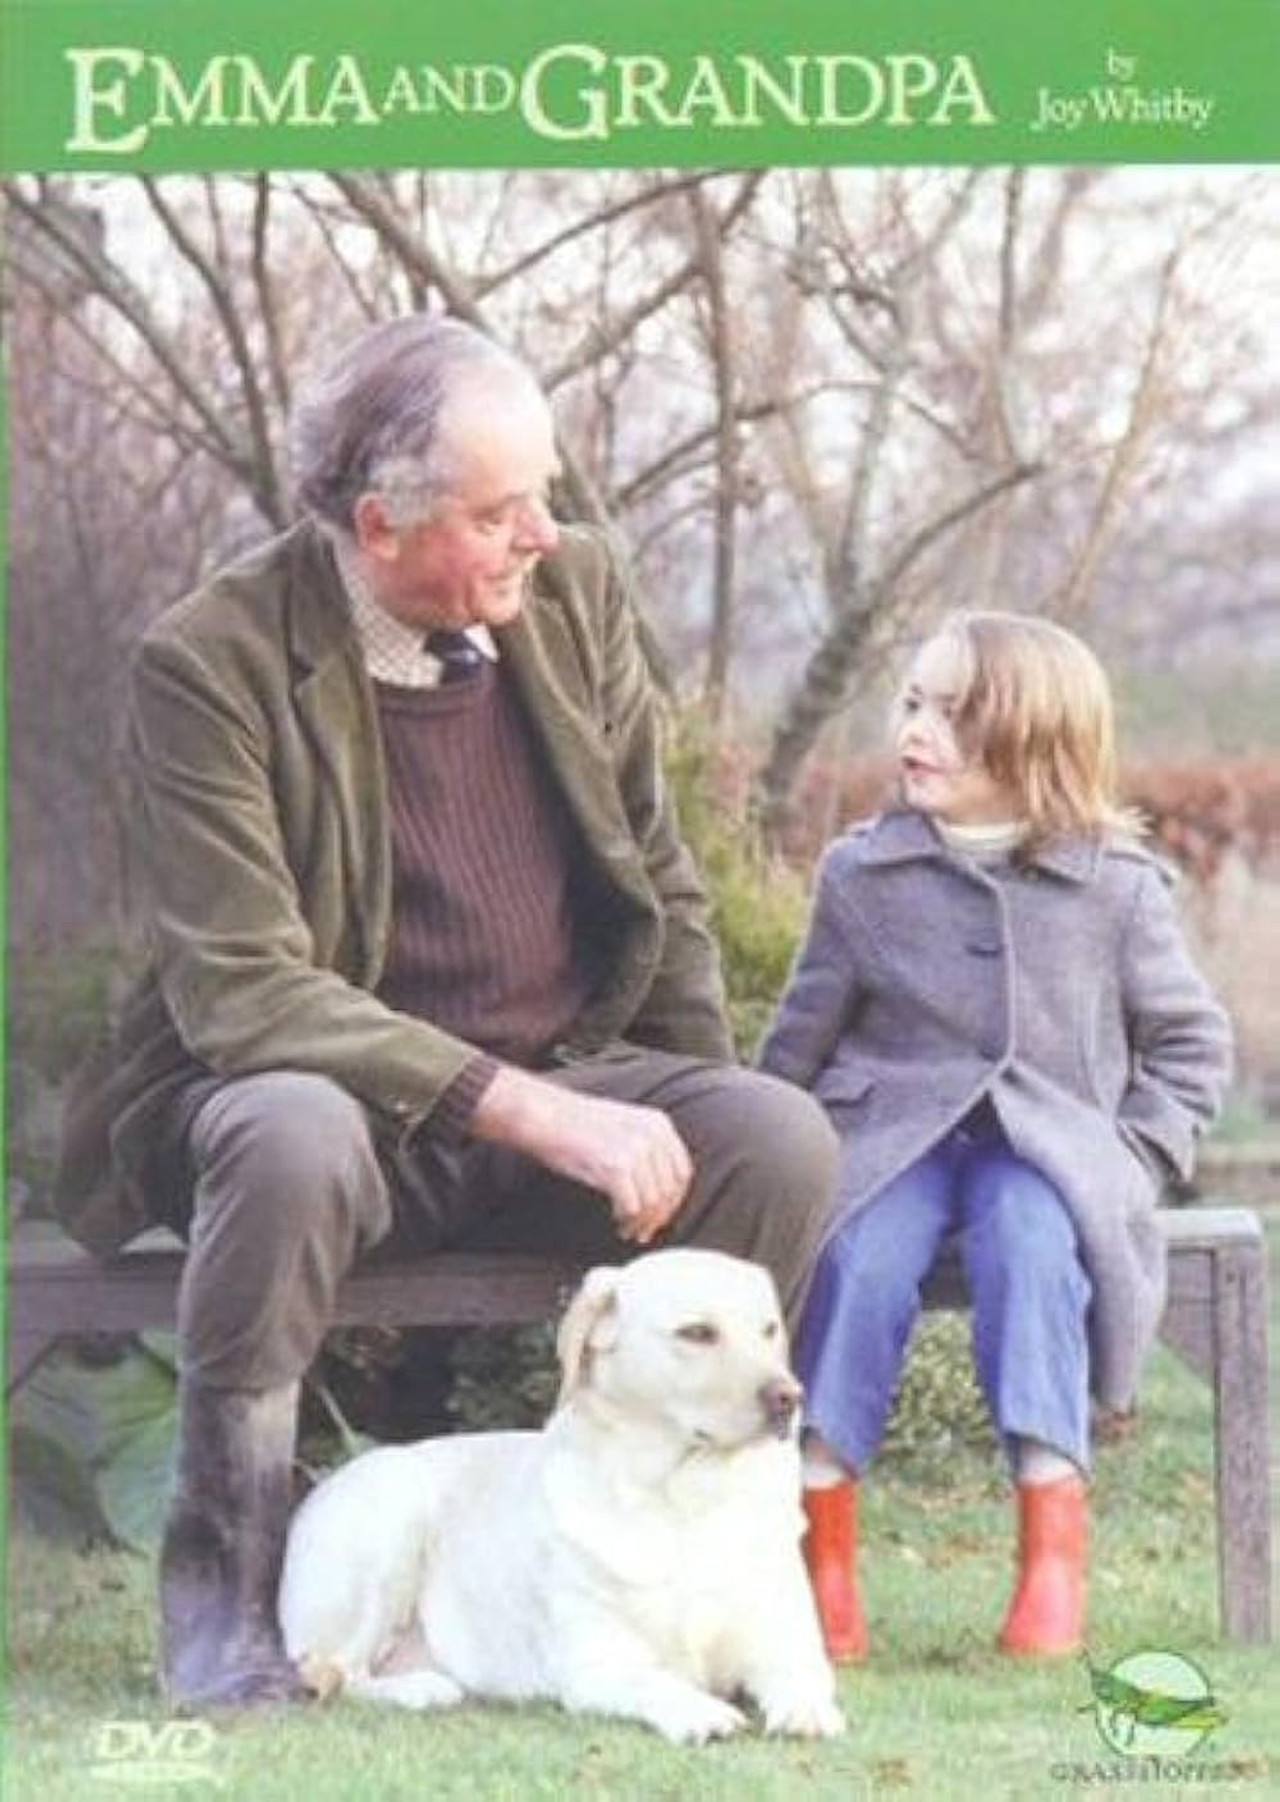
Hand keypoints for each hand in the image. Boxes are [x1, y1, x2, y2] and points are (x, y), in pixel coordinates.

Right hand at [469, 1067, 692, 1243]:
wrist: (543, 1114)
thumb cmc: (574, 1125)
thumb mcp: (624, 1127)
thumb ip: (646, 1152)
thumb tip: (658, 1194)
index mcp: (658, 1124)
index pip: (682, 1172)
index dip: (674, 1200)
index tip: (661, 1215)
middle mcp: (652, 1134)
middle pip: (670, 1190)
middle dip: (659, 1216)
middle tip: (643, 1231)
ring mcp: (635, 1149)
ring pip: (653, 1203)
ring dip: (642, 1222)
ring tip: (628, 1229)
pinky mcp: (615, 1166)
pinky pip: (632, 1206)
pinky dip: (627, 1220)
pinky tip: (617, 1221)